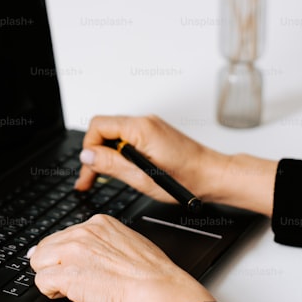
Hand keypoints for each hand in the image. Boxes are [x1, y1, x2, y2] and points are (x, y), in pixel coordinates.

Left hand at [29, 214, 214, 301]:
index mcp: (99, 223)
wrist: (157, 290)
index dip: (65, 255)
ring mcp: (73, 252)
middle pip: (47, 246)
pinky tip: (66, 295)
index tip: (69, 265)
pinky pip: (41, 281)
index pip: (64, 235)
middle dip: (54, 264)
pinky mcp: (67, 275)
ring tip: (68, 288)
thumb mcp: (129, 242)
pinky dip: (50, 291)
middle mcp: (83, 233)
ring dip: (50, 276)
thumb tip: (93, 252)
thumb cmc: (151, 275)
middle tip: (68, 280)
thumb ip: (105, 242)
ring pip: (39, 261)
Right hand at [76, 114, 217, 202]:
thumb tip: (88, 155)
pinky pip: (127, 138)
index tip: (89, 170)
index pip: (98, 126)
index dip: (89, 149)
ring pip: (114, 134)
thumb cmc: (187, 178)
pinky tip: (121, 169)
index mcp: (140, 129)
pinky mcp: (154, 133)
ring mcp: (149, 126)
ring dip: (105, 155)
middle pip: (103, 129)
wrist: (213, 175)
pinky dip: (119, 153)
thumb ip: (112, 164)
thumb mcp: (143, 178)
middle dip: (93, 154)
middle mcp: (144, 122)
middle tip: (89, 179)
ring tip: (103, 177)